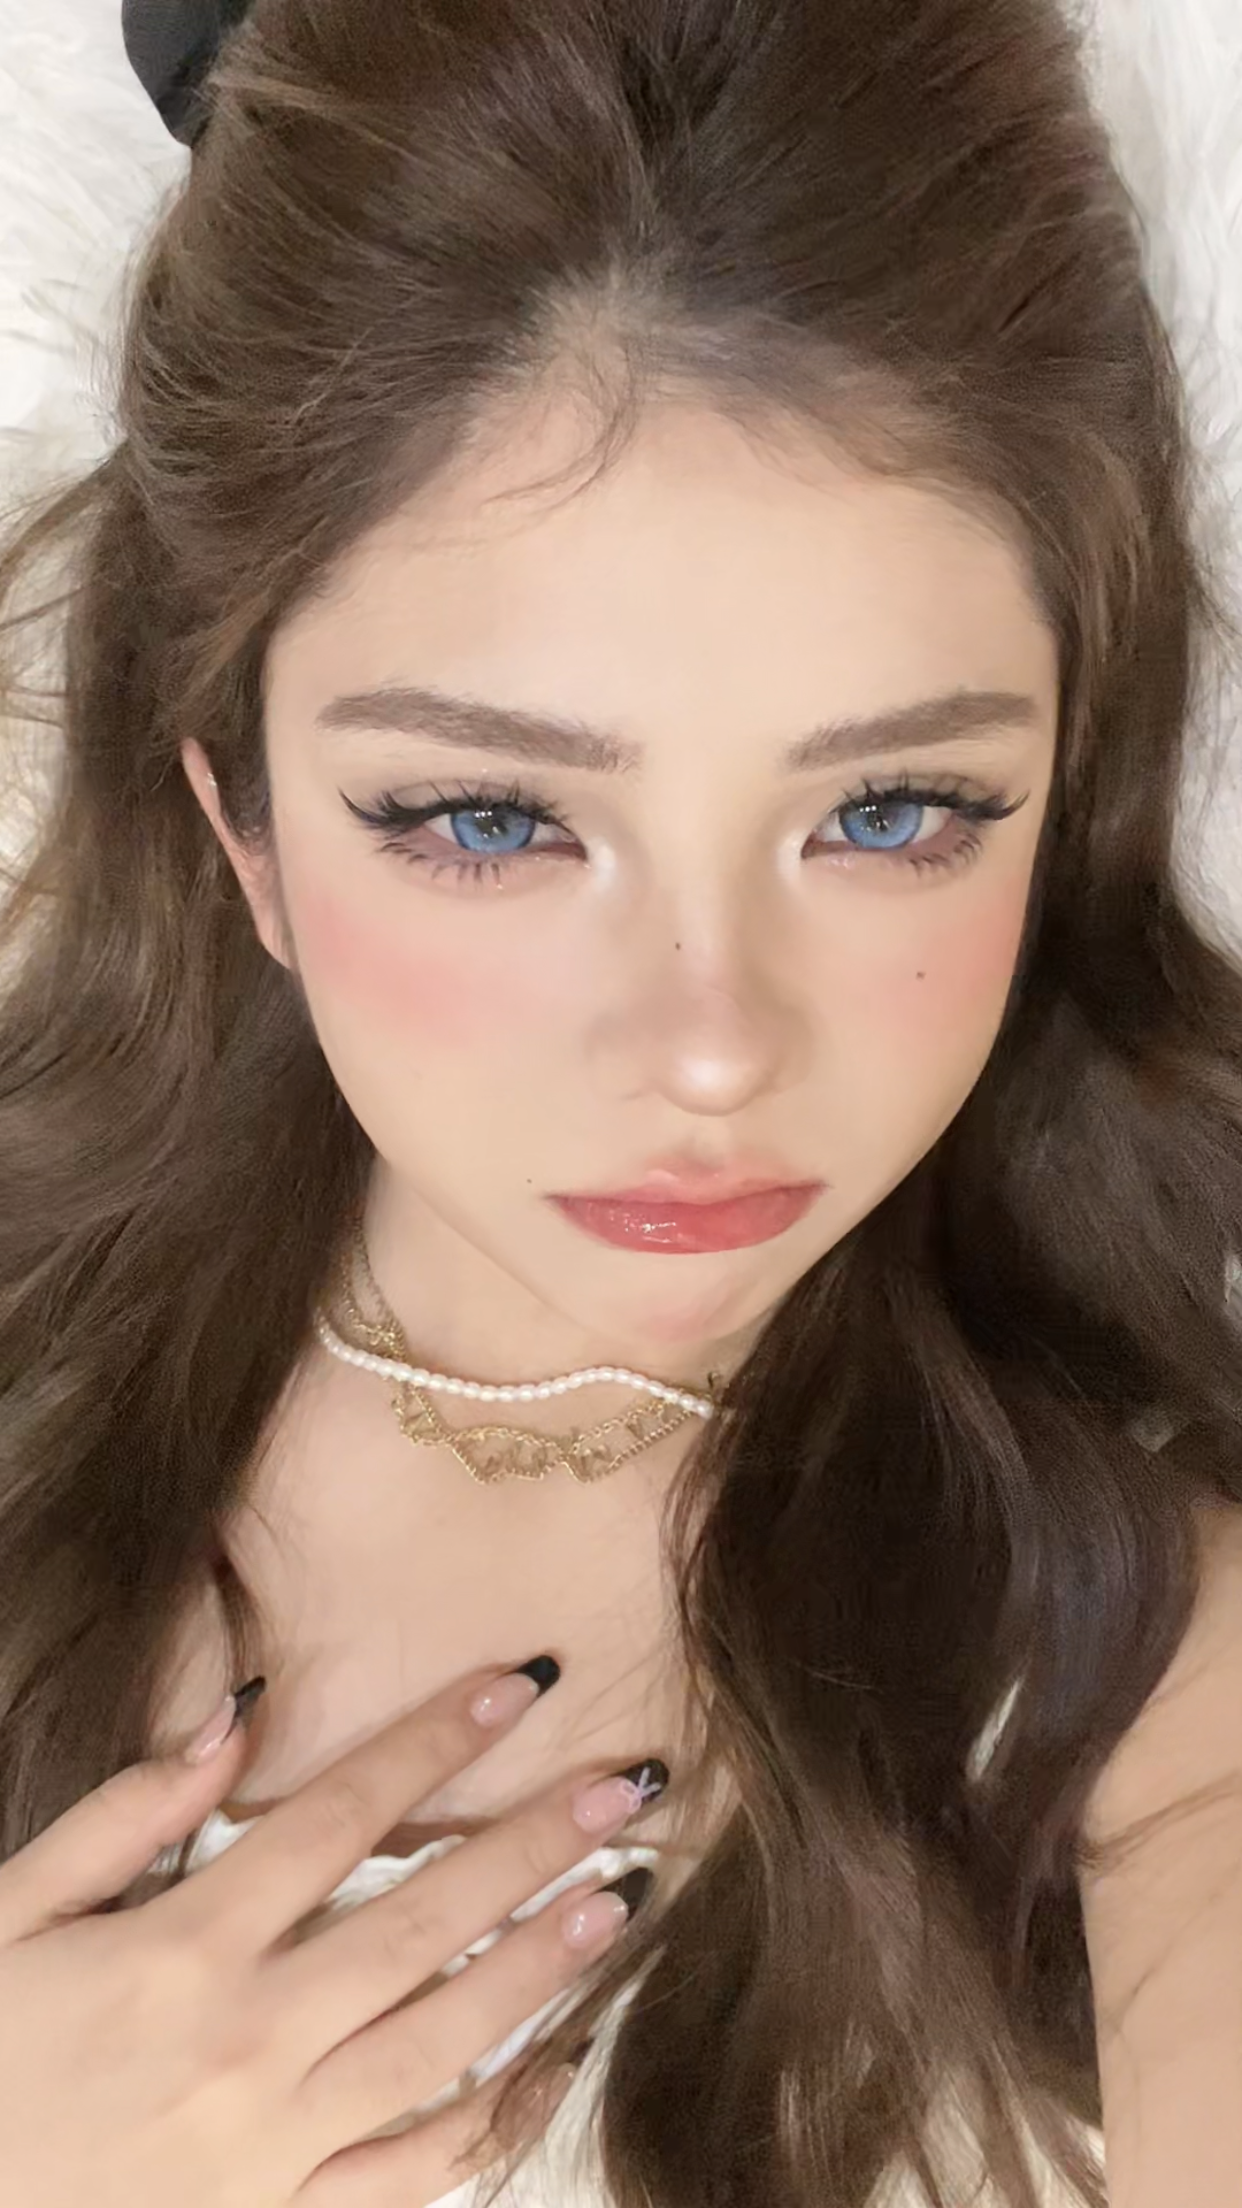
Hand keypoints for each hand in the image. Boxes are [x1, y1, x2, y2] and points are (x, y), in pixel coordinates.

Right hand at [0, 1660, 658, 2205]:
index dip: (436, 1741)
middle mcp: (246, 2040)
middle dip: (532, 1846)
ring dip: (542, 1968)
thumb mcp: (10, 1912)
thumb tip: (240, 1709)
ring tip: (621, 1898)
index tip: (520, 1685)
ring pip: (440, 2043)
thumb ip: (124, 1812)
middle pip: (421, 1922)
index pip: (339, 1815)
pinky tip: (554, 2065)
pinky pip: (409, 2176)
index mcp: (182, 1949)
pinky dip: (490, 2124)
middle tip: (625, 1787)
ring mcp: (274, 2143)